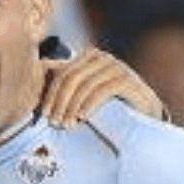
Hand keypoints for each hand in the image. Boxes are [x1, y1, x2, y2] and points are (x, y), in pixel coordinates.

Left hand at [39, 47, 165, 127]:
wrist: (144, 114)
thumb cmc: (109, 106)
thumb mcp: (85, 96)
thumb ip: (66, 87)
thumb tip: (39, 82)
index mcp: (87, 58)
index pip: (61, 73)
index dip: (50, 94)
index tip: (44, 115)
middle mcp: (101, 58)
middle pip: (70, 78)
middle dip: (59, 102)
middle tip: (54, 123)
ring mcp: (115, 67)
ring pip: (84, 85)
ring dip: (72, 107)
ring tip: (67, 125)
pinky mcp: (127, 80)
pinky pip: (103, 90)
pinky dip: (90, 104)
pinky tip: (83, 118)